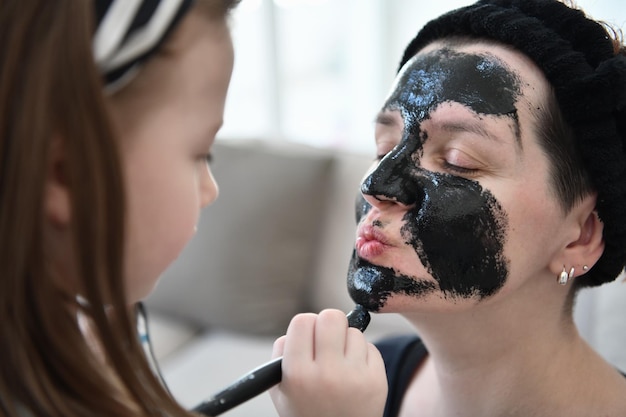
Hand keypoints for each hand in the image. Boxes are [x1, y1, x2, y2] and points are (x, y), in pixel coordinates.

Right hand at [270, 309, 387, 416]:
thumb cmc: (306, 411)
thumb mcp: (280, 388)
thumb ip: (282, 352)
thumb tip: (304, 324)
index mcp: (298, 374)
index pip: (302, 321)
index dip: (306, 326)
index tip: (308, 335)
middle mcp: (327, 374)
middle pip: (331, 317)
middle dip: (328, 325)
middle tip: (327, 339)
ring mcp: (354, 378)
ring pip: (353, 332)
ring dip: (346, 342)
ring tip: (340, 362)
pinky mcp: (376, 381)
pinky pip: (371, 347)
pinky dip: (362, 355)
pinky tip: (354, 372)